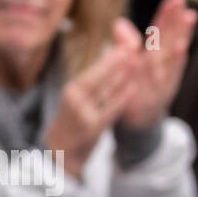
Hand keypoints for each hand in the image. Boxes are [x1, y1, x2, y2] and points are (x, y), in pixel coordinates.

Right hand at [43, 45, 135, 180]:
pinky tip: (132, 88)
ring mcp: (82, 114)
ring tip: (136, 62)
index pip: (93, 71)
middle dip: (114, 61)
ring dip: (120, 76)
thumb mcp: (82, 99)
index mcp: (73, 90)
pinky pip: (109, 110)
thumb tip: (113, 59)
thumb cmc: (76, 121)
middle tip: (132, 47)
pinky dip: (120, 98)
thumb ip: (97, 82)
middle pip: (96, 77)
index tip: (125, 45)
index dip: (109, 58)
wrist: (62, 151)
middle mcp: (75, 99)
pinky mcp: (91, 128)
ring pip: (103, 91)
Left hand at [114, 0, 196, 131]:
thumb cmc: (136, 90)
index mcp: (154, 56)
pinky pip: (169, 76)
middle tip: (185, 3)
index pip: (161, 31)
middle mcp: (162, 65)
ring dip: (182, 37)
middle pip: (171, 39)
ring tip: (188, 19)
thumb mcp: (130, 65)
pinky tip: (182, 49)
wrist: (138, 121)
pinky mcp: (163, 93)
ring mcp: (164, 79)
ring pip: (173, 55)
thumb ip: (126, 44)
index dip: (168, 15)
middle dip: (178, 20)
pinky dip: (176, 62)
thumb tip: (119, 23)